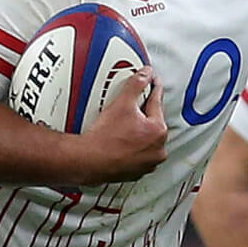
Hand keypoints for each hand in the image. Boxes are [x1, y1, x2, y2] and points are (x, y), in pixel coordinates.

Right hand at [72, 68, 167, 184]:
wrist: (88, 161)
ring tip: (121, 127)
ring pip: (146, 141)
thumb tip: (145, 74)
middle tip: (129, 109)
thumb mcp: (122, 103)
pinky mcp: (136, 172)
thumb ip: (136, 85)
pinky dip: (131, 148)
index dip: (153, 89)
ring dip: (138, 133)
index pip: (157, 102)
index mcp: (159, 131)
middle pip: (153, 123)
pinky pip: (138, 155)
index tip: (152, 82)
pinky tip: (119, 143)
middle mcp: (157, 149)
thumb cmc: (105, 138)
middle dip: (143, 115)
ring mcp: (147, 163)